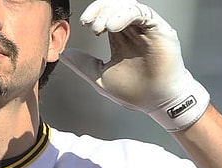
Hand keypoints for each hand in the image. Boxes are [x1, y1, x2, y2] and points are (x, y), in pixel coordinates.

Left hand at [59, 0, 208, 131]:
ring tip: (100, 29)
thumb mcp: (100, 77)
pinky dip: (124, 15)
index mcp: (120, 37)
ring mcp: (146, 28)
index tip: (84, 24)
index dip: (94, 14)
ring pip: (126, 5)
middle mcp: (133, 29)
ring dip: (109, 13)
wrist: (157, 103)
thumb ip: (82, 64)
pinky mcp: (159, 29)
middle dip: (99, 10)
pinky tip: (112, 27)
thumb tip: (63, 54)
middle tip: (90, 25)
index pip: (105, 14)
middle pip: (114, 5)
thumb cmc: (135, 92)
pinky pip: (141, 12)